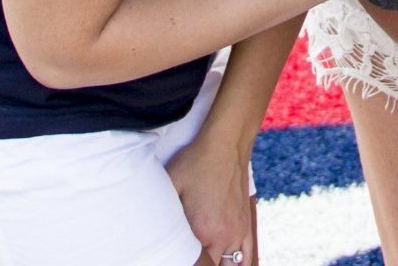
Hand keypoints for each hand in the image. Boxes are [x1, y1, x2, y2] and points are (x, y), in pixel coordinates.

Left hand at [167, 134, 256, 263]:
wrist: (226, 143)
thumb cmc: (196, 163)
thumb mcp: (170, 185)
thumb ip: (161, 213)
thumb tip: (149, 231)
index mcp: (202, 231)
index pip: (193, 264)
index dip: (184, 262)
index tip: (174, 257)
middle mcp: (223, 236)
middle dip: (200, 264)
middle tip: (187, 257)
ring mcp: (238, 231)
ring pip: (230, 265)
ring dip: (218, 264)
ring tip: (206, 258)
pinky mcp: (246, 223)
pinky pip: (247, 255)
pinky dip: (238, 262)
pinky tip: (229, 263)